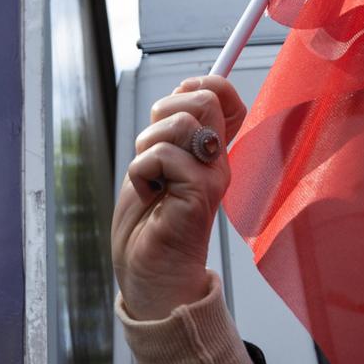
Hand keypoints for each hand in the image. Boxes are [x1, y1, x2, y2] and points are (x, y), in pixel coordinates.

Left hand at [112, 76, 246, 320]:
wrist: (151, 278)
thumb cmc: (148, 229)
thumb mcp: (154, 168)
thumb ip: (168, 135)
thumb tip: (182, 91)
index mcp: (208, 151)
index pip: (221, 94)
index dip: (197, 85)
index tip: (170, 111)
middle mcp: (216, 160)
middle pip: (203, 96)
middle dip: (163, 112)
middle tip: (154, 153)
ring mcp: (212, 176)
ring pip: (181, 121)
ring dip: (147, 146)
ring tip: (150, 179)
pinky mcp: (200, 193)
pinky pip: (163, 155)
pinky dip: (141, 172)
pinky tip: (150, 195)